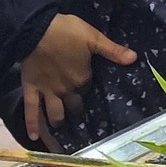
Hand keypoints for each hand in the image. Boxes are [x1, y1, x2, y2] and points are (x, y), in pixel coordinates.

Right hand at [18, 14, 134, 143]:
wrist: (36, 29)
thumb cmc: (66, 31)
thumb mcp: (93, 37)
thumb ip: (112, 50)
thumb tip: (134, 58)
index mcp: (82, 78)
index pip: (88, 88)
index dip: (88, 87)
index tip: (87, 87)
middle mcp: (66, 90)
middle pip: (74, 105)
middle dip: (76, 109)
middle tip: (76, 111)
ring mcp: (48, 92)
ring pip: (55, 113)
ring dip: (58, 120)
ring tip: (59, 126)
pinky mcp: (32, 89)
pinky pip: (31, 110)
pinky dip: (32, 124)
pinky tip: (34, 137)